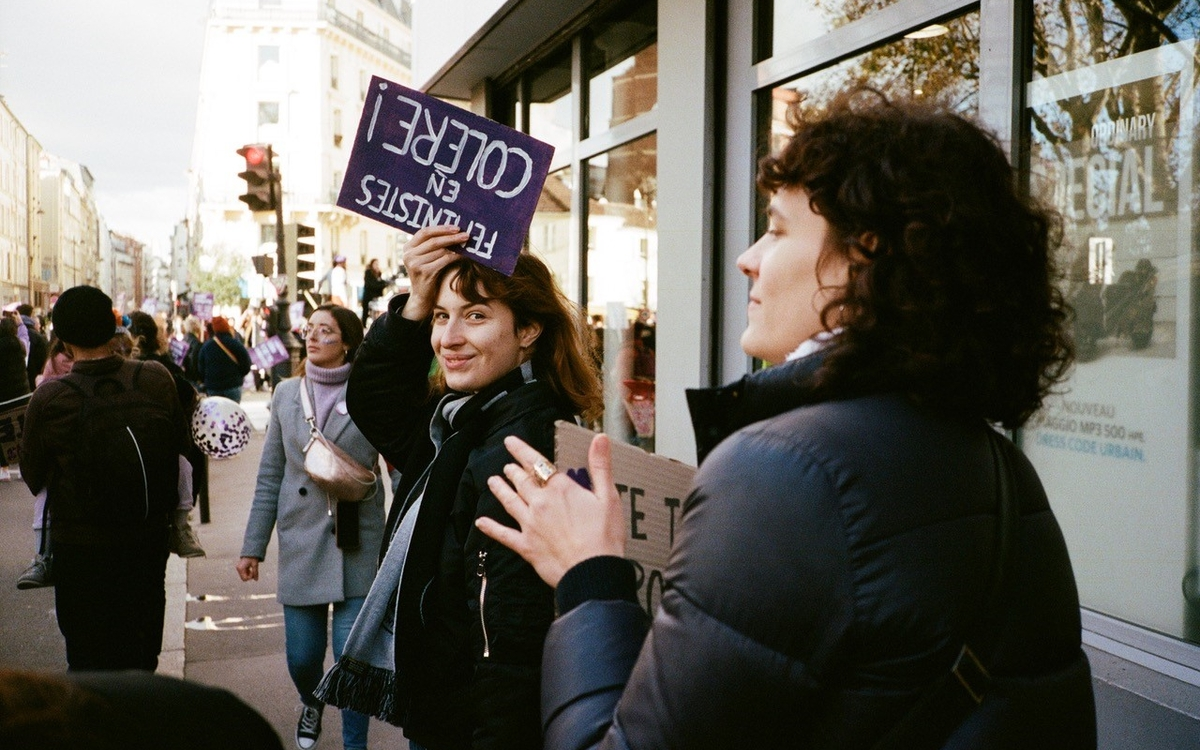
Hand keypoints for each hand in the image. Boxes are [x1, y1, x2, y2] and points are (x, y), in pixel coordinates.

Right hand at [236, 556, 259, 581]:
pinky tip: (250, 569)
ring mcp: (238, 568)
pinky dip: (248, 572)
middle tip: (253, 571)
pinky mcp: (240, 568)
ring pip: (244, 576)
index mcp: (241, 568)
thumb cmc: (253, 557)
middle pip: (243, 578)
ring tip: (252, 569)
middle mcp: (238, 569)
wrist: (250, 551)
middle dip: (249, 576)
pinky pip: (244, 573)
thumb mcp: (255, 565)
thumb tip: (256, 580)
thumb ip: (255, 572)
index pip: (245, 578)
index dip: (250, 577)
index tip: (254, 572)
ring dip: (249, 574)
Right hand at [400, 225, 468, 320]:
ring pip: (440, 251)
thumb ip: (432, 245)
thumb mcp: (426, 257)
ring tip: (466, 245)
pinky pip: (444, 260)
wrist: (422, 296)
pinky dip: (455, 257)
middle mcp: (408, 254)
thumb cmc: (428, 273)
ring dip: (456, 247)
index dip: (441, 228)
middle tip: (466, 235)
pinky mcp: (424, 272)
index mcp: (407, 247)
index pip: (424, 232)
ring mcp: (415, 264)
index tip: (456, 227)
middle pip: (433, 241)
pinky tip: (463, 256)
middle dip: (451, 237)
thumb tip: (453, 230)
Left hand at [478, 434, 624, 587]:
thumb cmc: (604, 536)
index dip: (522, 451)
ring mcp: (530, 524)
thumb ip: (600, 466)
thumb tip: (600, 438)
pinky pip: (503, 534)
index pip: (537, 463)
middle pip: (522, 481)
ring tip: (493, 481)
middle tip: (507, 466)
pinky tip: (481, 522)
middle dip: (513, 471)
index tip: (510, 442)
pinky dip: (491, 528)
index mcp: (560, 489)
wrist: (592, 571)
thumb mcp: (608, 497)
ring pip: (510, 502)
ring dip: (500, 490)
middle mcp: (540, 503)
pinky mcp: (526, 546)